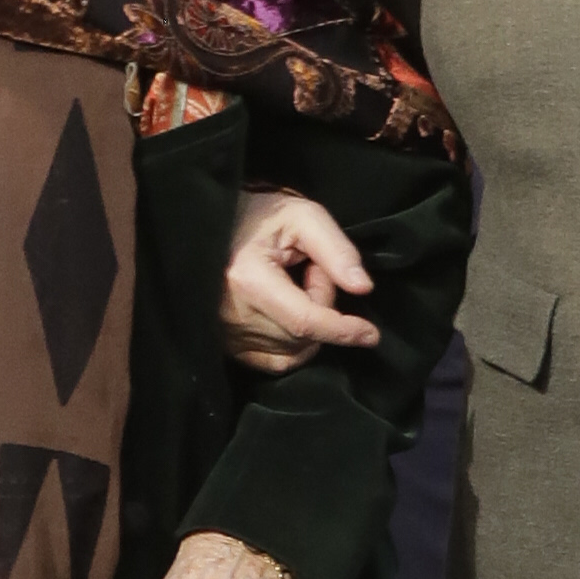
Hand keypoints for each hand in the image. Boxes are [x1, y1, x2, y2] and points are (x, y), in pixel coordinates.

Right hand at [222, 190, 375, 374]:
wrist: (208, 227)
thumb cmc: (256, 216)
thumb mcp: (301, 217)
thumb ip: (335, 249)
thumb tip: (363, 288)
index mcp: (248, 280)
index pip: (305, 320)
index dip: (342, 330)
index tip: (371, 335)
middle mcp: (233, 315)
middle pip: (303, 334)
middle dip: (323, 305)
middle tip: (313, 270)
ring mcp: (226, 335)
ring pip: (293, 349)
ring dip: (309, 324)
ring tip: (295, 287)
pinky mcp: (226, 345)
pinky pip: (275, 362)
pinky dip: (295, 347)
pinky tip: (292, 318)